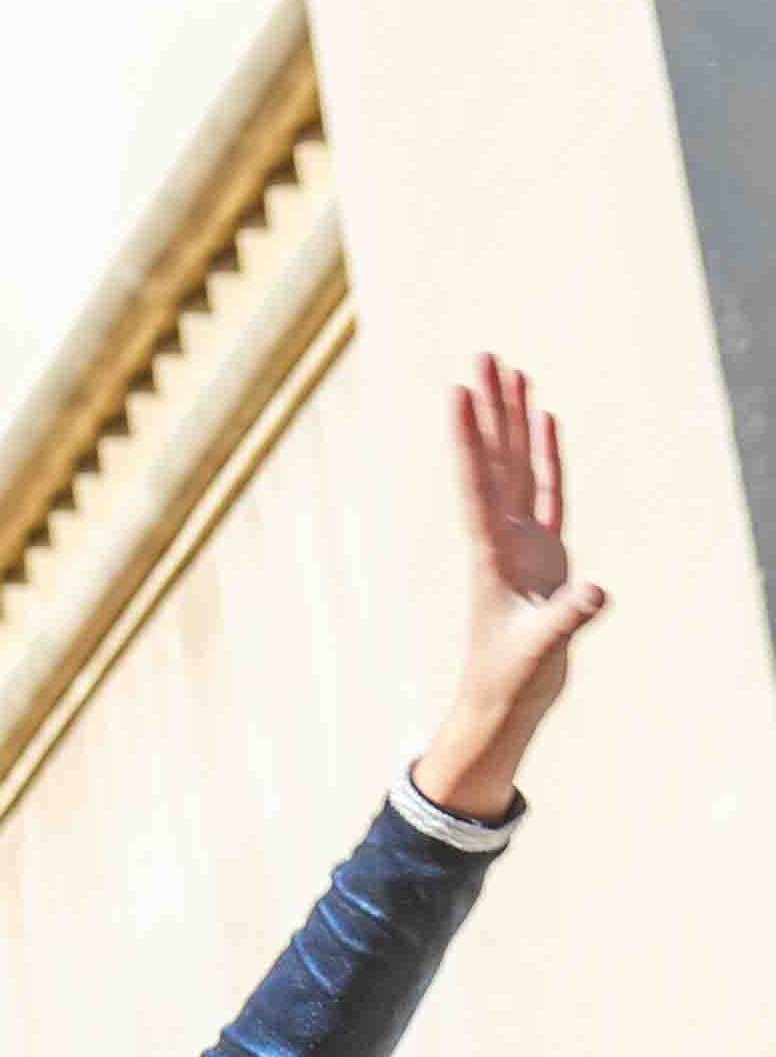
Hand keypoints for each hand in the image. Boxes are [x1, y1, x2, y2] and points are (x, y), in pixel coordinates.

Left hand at [420, 355, 604, 818]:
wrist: (504, 700)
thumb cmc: (510, 679)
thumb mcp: (539, 649)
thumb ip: (566, 620)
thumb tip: (596, 593)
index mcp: (491, 554)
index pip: (477, 485)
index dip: (470, 439)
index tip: (460, 392)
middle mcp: (500, 538)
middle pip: (495, 460)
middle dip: (490, 409)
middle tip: (483, 356)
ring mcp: (521, 541)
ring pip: (516, 467)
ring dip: (513, 421)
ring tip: (511, 372)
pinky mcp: (543, 553)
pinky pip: (546, 492)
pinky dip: (545, 457)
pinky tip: (543, 421)